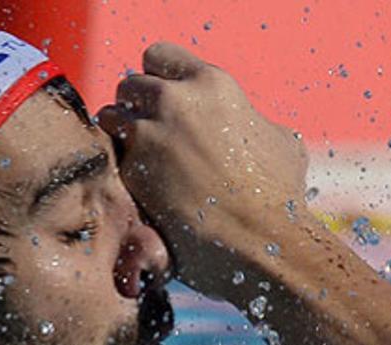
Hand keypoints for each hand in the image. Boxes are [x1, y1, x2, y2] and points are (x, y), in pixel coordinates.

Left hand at [97, 43, 308, 299]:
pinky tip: (142, 188)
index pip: (159, 57)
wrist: (266, 241)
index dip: (159, 79)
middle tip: (152, 137)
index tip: (165, 102)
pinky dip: (122, 170)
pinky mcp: (133, 174)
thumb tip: (247, 124)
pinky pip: (112, 159)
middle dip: (137, 108)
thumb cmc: (280, 195)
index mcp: (211, 85)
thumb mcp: (280, 141)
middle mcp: (175, 102)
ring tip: (143, 162)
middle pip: (129, 86)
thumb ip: (250, 120)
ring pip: (110, 118)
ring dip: (122, 136)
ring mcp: (150, 137)